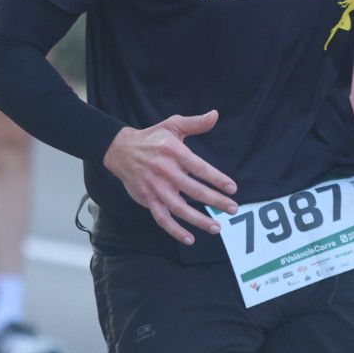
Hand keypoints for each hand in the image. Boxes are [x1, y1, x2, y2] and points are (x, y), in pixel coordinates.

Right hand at [102, 110, 238, 245]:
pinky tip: (189, 238)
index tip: (232, 188)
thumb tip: (216, 115)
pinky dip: (175, 230)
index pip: (200, 168)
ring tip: (216, 226)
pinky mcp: (147, 199)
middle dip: (215, 201)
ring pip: (179, 208)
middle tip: (232, 208)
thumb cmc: (152, 137)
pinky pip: (162, 218)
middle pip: (193, 190)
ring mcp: (155, 187)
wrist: (121, 149)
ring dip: (198, 219)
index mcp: (174, 152)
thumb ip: (195, 123)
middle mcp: (165, 171)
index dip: (217, 179)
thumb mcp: (173, 125)